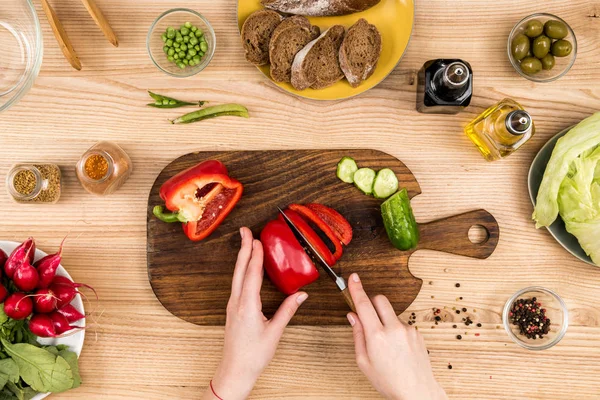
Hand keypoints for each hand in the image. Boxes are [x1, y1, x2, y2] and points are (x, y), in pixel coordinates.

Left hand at [204, 227, 307, 399]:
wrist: (235, 370)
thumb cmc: (253, 355)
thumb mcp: (274, 332)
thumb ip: (287, 311)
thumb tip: (301, 295)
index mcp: (248, 306)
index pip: (252, 274)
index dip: (256, 256)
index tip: (258, 240)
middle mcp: (237, 302)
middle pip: (240, 269)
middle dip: (244, 249)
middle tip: (244, 231)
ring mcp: (233, 305)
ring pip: (236, 276)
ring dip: (242, 258)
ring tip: (246, 243)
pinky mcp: (233, 309)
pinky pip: (236, 284)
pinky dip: (242, 270)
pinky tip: (246, 267)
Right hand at [346, 273, 447, 399]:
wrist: (416, 392)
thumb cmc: (388, 381)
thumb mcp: (364, 362)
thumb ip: (357, 335)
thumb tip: (353, 316)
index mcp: (376, 336)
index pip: (364, 305)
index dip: (356, 289)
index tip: (353, 278)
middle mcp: (393, 329)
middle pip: (380, 300)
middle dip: (371, 302)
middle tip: (368, 316)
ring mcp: (408, 330)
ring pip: (391, 313)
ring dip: (385, 320)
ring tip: (386, 344)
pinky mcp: (417, 333)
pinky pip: (402, 323)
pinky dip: (396, 330)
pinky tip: (397, 348)